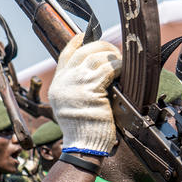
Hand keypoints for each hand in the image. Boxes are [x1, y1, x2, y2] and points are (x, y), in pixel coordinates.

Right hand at [48, 33, 120, 155]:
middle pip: (84, 50)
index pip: (66, 53)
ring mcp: (76, 83)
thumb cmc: (83, 131)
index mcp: (59, 84)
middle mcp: (65, 81)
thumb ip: (78, 87)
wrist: (82, 146)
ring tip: (120, 62)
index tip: (87, 35)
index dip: (78, 41)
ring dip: (112, 56)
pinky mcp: (91, 89)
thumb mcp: (72, 106)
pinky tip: (123, 70)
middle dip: (101, 46)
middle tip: (114, 52)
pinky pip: (108, 69)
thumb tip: (95, 72)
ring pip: (97, 56)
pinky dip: (118, 66)